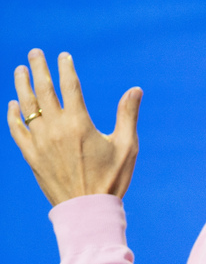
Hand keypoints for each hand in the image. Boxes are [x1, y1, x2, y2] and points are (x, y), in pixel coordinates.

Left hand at [7, 49, 141, 205]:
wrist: (88, 209)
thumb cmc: (112, 179)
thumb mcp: (127, 147)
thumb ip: (128, 115)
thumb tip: (135, 90)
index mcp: (79, 123)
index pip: (69, 86)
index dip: (65, 68)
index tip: (63, 56)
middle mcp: (55, 128)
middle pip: (43, 90)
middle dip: (38, 68)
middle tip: (35, 54)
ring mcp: (39, 141)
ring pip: (26, 105)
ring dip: (22, 85)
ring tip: (20, 70)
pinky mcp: (30, 155)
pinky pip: (17, 129)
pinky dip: (13, 114)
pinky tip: (13, 104)